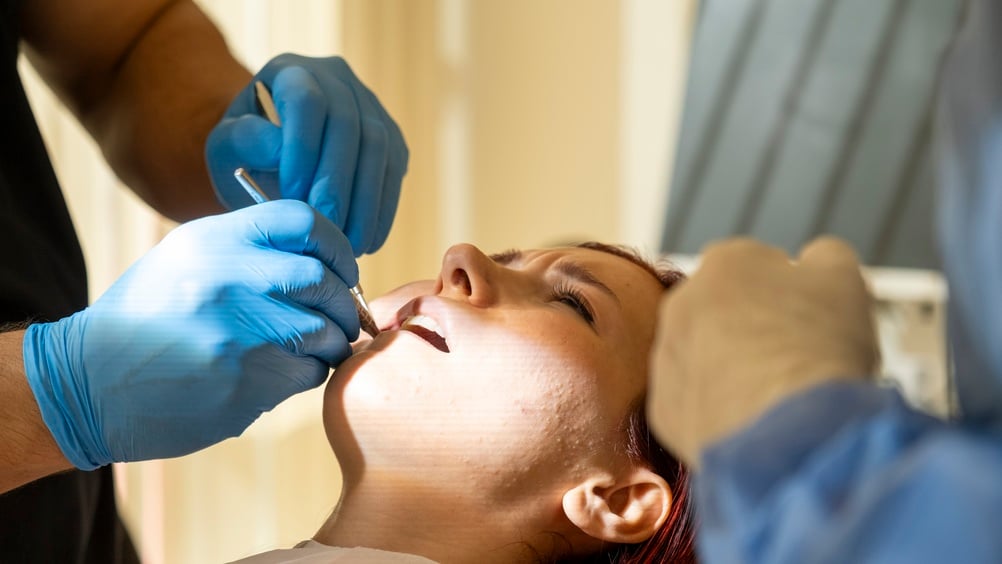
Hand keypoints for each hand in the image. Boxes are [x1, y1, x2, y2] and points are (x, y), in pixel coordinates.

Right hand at [22, 201, 358, 468]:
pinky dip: (308, 374)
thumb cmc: (145, 319)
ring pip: (325, 331)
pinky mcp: (247, 382)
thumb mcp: (185, 259)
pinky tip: (277, 374)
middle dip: (343, 302)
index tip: (343, 269)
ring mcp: (240, 332)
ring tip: (303, 349)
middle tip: (339, 317)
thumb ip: (248, 249)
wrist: (88, 383)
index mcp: (214, 240)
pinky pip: (310, 372)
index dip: (337, 245)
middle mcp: (229, 278)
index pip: (304, 220)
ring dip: (328, 343)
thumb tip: (322, 256)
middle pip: (323, 279)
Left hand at [206, 54, 407, 255]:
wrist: (273, 161)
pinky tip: (367, 242)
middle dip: (339, 182)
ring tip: (348, 245)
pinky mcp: (391, 139)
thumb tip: (279, 149)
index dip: (304, 147)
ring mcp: (370, 107)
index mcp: (291, 72)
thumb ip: (244, 142)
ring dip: (366, 201)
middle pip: (349, 124)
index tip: (293, 197)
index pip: (307, 100)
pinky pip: (394, 170)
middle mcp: (337, 79)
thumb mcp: (227, 148)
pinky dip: (383, 209)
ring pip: (379, 148)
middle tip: (327, 228)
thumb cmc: (245, 155)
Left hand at [647, 237, 879, 467]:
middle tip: (793, 359)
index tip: (811, 321)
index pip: (759, 268)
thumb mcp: (844, 278)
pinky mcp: (662, 408)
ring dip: (731, 370)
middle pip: (725, 312)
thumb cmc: (820, 347)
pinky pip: (694, 405)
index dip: (790, 295)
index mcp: (725, 261)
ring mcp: (666, 356)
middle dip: (753, 330)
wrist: (791, 431)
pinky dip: (718, 412)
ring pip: (703, 358)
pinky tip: (751, 422)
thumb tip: (814, 257)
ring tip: (773, 395)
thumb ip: (824, 256)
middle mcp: (681, 302)